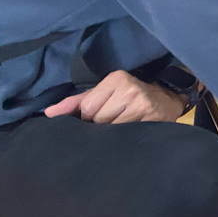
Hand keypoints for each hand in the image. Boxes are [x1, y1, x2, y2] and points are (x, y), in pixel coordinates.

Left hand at [44, 70, 186, 123]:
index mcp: (116, 78)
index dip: (89, 118)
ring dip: (112, 133)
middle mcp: (130, 89)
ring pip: (111, 130)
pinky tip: (129, 133)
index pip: (87, 108)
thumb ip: (76, 102)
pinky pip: (126, 136)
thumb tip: (48, 113)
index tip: (99, 116)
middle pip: (99, 120)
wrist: (168, 100)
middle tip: (113, 121)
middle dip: (101, 126)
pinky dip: (123, 138)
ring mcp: (142, 105)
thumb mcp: (104, 93)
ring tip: (121, 127)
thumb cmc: (130, 97)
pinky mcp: (152, 120)